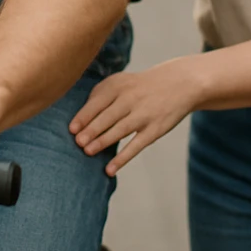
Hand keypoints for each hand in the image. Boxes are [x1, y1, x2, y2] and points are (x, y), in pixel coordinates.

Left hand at [69, 59, 203, 175]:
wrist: (179, 84)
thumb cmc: (140, 86)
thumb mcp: (121, 81)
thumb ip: (100, 95)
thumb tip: (80, 119)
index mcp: (119, 85)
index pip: (98, 102)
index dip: (84, 116)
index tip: (72, 129)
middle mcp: (131, 98)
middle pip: (108, 116)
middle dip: (91, 130)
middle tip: (77, 143)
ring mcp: (144, 114)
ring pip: (120, 130)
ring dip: (103, 142)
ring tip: (88, 152)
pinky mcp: (155, 130)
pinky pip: (136, 146)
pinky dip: (122, 158)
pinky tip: (109, 169)